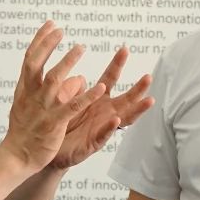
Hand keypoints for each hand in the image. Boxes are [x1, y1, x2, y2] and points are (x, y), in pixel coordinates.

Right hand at [1, 22, 106, 171]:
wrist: (16, 157)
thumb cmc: (24, 131)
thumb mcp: (30, 105)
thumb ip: (51, 90)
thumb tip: (76, 78)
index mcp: (24, 90)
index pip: (29, 59)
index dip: (40, 41)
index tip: (50, 24)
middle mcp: (31, 96)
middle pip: (37, 65)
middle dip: (48, 45)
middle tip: (60, 30)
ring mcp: (42, 109)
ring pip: (53, 81)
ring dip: (67, 63)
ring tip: (80, 48)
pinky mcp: (54, 124)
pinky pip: (72, 107)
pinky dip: (86, 97)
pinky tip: (100, 87)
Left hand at [51, 46, 153, 169]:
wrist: (50, 150)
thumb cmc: (61, 125)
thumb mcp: (66, 102)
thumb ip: (72, 91)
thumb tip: (79, 77)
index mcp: (97, 100)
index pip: (109, 79)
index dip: (117, 65)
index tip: (125, 49)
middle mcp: (104, 112)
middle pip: (125, 98)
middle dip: (138, 88)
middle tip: (149, 77)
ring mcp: (102, 128)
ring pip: (124, 117)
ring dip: (136, 109)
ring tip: (148, 100)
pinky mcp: (93, 143)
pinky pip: (103, 135)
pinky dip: (110, 127)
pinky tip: (116, 119)